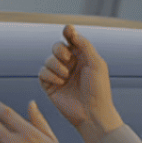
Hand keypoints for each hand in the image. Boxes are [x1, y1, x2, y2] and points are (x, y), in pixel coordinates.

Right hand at [40, 24, 121, 139]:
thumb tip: (71, 31)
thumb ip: (84, 45)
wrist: (92, 112)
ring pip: (48, 60)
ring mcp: (59, 75)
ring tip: (66, 77)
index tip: (68, 30)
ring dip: (56, 66)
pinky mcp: (50, 86)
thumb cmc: (99, 89)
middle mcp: (70, 64)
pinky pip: (42, 73)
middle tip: (68, 58)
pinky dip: (50, 75)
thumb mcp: (96, 63)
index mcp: (82, 57)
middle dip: (60, 50)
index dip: (68, 32)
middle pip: (56, 47)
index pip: (71, 40)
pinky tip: (59, 83)